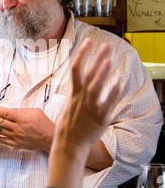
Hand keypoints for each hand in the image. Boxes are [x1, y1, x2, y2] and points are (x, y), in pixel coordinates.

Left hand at [0, 106, 54, 152]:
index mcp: (22, 118)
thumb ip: (22, 110)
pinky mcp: (17, 144)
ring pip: (0, 131)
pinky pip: (3, 141)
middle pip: (0, 122)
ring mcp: (17, 137)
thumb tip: (11, 109)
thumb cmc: (44, 123)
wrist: (50, 139)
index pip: (5, 113)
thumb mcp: (35, 111)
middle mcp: (18, 128)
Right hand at [48, 38, 120, 187]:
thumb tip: (84, 82)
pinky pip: (107, 104)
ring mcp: (90, 108)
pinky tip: (119, 84)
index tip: (88, 42)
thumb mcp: (71, 105)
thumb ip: (79, 93)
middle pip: (88, 74)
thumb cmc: (70, 126)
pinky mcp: (99, 118)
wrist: (69, 145)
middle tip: (105, 45)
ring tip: (109, 60)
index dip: (81, 54)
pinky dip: (113, 94)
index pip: (75, 69)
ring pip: (95, 87)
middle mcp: (81, 98)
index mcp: (74, 94)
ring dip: (102, 73)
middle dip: (96, 58)